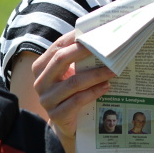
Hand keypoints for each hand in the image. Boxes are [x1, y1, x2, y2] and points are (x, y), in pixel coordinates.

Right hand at [32, 31, 115, 152]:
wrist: (69, 122)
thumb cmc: (73, 92)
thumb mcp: (72, 73)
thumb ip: (79, 58)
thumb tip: (103, 38)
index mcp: (42, 67)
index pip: (57, 46)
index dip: (74, 37)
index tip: (93, 29)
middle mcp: (41, 82)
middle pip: (61, 60)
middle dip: (84, 50)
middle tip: (105, 46)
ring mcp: (47, 99)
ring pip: (73, 82)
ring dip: (96, 74)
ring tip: (113, 70)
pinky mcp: (56, 115)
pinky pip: (77, 100)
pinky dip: (94, 92)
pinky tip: (106, 86)